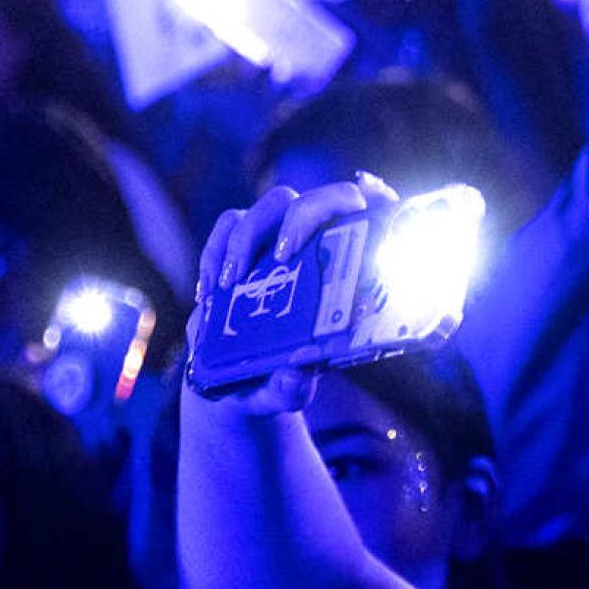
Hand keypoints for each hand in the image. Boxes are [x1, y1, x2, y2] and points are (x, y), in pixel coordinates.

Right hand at [189, 175, 401, 410]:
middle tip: (282, 256)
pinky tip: (209, 290)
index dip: (380, 198)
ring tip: (228, 284)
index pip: (378, 219)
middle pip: (324, 199)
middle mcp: (321, 248)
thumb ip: (291, 386)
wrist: (237, 386)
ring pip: (273, 204)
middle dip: (304, 217)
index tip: (369, 198)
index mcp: (352, 276)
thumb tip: (295, 371)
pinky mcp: (241, 245)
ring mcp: (280, 241)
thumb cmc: (278, 381)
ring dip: (248, 237)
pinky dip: (216, 250)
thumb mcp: (286, 390)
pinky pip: (229, 224)